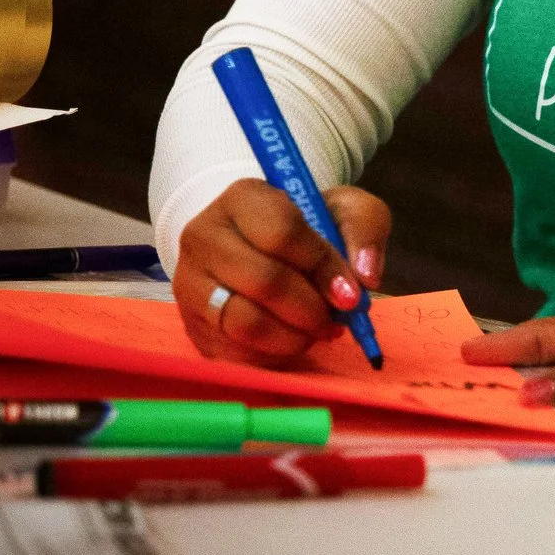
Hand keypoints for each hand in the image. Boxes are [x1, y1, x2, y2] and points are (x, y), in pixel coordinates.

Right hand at [170, 179, 387, 366]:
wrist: (261, 249)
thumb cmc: (308, 228)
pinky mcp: (191, 325)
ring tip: (316, 331)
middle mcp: (203, 236)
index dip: (323, 267)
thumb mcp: (345, 210)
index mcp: (242, 199)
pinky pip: (235, 353)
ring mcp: (190, 283)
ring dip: (295, 336)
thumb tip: (364, 277)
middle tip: (336, 319)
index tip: (351, 293)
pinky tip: (292, 340)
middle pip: (263, 282)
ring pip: (245, 323)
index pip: (282, 233)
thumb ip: (364, 228)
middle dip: (312, 309)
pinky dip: (274, 355)